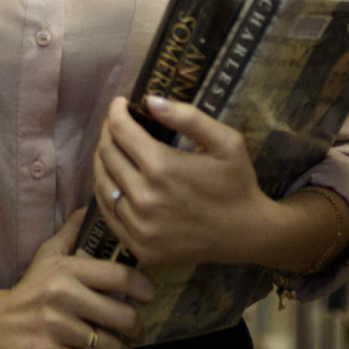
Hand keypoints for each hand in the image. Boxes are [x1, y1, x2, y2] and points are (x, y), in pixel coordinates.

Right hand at [0, 210, 155, 348]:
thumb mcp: (47, 256)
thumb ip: (71, 232)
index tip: (149, 296)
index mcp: (66, 269)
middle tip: (138, 332)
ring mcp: (53, 327)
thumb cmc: (26, 292)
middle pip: (121, 316)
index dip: (142, 288)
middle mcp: (61, 296)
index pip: (119, 276)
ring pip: (109, 346)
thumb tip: (92, 205)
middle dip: (137, 329)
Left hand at [92, 96, 276, 267]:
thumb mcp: (225, 141)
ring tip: (114, 148)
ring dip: (103, 161)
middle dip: (109, 132)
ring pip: (101, 183)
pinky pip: (108, 213)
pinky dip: (107, 191)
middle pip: (107, 154)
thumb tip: (150, 101)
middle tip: (118, 125)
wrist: (247, 234)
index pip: (120, 130)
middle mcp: (144, 198)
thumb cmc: (236, 182)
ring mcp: (139, 227)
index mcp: (162, 167)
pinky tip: (117, 179)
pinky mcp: (139, 247)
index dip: (116, 111)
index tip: (120, 103)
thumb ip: (188, 117)